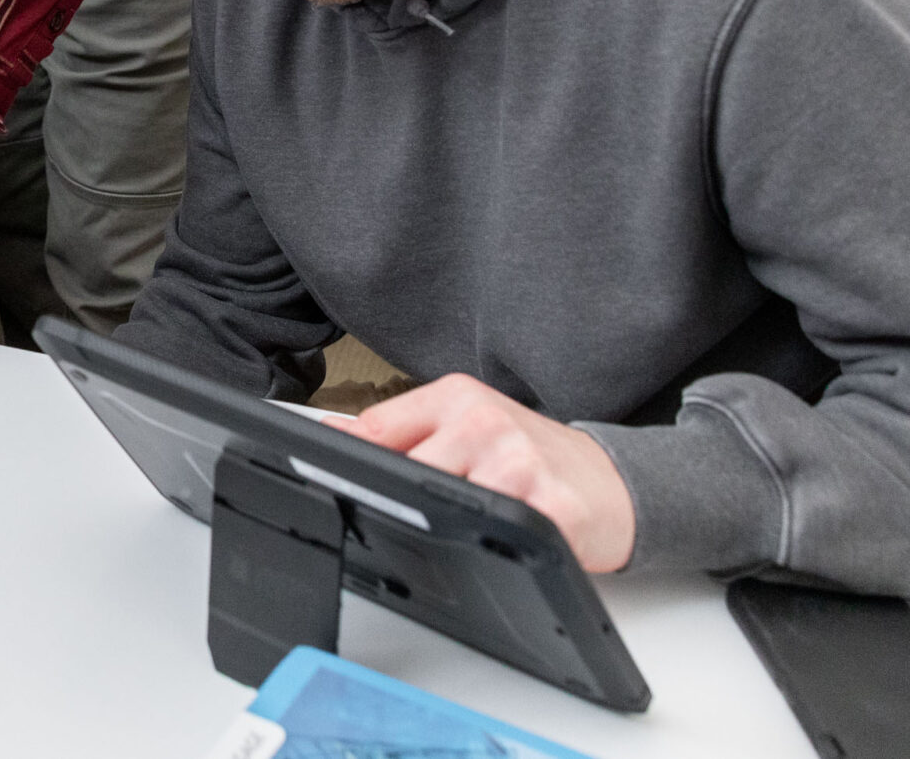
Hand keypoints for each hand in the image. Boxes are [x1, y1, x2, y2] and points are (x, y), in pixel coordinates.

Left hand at [330, 373, 636, 571]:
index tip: (329, 480)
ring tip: (467, 528)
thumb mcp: (467, 424)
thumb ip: (402, 430)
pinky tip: (498, 541)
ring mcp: (518, 462)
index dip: (347, 461)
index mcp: (458, 396)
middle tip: (413, 518)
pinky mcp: (550, 507)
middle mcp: (485, 421)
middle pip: (404, 472)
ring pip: (443, 508)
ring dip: (446, 528)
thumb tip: (335, 433)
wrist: (614, 482)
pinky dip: (488, 547)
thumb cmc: (534, 454)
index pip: (378, 427)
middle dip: (400, 502)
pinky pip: (495, 536)